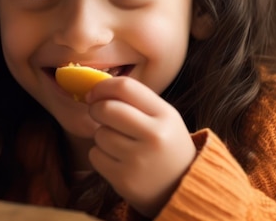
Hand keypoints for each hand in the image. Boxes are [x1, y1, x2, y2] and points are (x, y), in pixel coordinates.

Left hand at [86, 77, 196, 216]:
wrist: (182, 188)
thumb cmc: (166, 146)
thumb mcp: (163, 118)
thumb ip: (136, 101)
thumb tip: (95, 89)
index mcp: (166, 115)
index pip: (125, 87)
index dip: (103, 86)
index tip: (94, 93)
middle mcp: (154, 136)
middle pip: (106, 109)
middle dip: (95, 109)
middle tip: (98, 114)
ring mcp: (139, 160)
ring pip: (99, 134)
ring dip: (101, 136)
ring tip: (119, 143)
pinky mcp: (124, 180)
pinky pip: (95, 156)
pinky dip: (100, 155)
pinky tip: (116, 160)